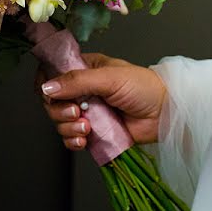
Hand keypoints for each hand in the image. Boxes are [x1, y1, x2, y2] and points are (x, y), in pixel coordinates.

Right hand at [36, 53, 167, 150]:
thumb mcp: (109, 78)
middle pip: (52, 101)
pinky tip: (84, 140)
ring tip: (87, 128)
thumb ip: (77, 81)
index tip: (51, 94)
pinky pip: (72, 139)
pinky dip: (73, 141)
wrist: (165, 113)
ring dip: (67, 127)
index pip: (53, 73)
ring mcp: (88, 112)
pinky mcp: (94, 132)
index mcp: (85, 69)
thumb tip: (48, 87)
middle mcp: (83, 90)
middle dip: (59, 110)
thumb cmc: (144, 87)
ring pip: (60, 121)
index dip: (46, 84)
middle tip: (78, 112)